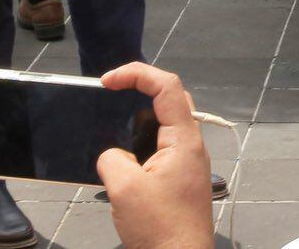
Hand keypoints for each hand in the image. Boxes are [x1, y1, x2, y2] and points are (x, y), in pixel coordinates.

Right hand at [96, 63, 213, 248]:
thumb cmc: (159, 226)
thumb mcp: (125, 189)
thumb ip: (112, 159)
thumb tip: (113, 154)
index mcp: (184, 139)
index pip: (167, 86)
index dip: (137, 73)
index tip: (107, 81)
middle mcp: (190, 146)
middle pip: (170, 100)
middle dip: (140, 90)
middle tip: (110, 96)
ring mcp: (186, 163)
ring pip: (164, 125)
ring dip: (138, 119)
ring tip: (110, 124)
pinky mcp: (178, 180)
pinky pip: (160, 149)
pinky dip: (140, 143)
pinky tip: (120, 157)